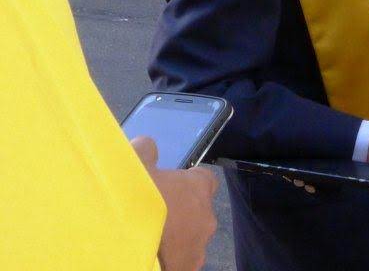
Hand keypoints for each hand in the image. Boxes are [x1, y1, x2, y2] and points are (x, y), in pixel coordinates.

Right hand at [130, 136, 218, 270]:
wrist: (128, 252)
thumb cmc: (133, 203)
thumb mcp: (133, 166)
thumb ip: (145, 151)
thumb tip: (149, 144)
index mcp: (198, 189)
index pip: (205, 179)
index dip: (188, 181)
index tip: (170, 185)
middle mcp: (207, 217)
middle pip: (198, 210)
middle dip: (181, 211)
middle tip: (153, 214)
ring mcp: (200, 247)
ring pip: (191, 237)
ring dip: (176, 236)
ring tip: (149, 238)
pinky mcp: (190, 269)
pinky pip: (183, 259)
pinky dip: (170, 257)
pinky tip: (151, 254)